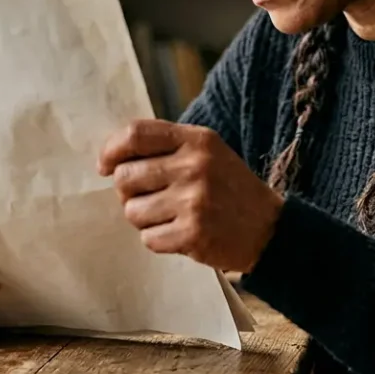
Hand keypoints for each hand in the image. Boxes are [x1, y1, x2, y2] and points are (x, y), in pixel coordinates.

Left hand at [99, 120, 283, 272]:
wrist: (269, 228)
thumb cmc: (228, 188)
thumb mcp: (207, 152)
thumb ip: (165, 147)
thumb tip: (109, 161)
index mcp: (197, 140)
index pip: (135, 134)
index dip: (111, 151)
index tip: (105, 166)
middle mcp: (195, 166)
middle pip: (125, 177)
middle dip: (129, 192)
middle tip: (151, 198)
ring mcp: (194, 201)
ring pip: (132, 211)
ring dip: (144, 219)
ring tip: (171, 216)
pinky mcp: (193, 234)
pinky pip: (148, 238)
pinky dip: (159, 239)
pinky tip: (181, 233)